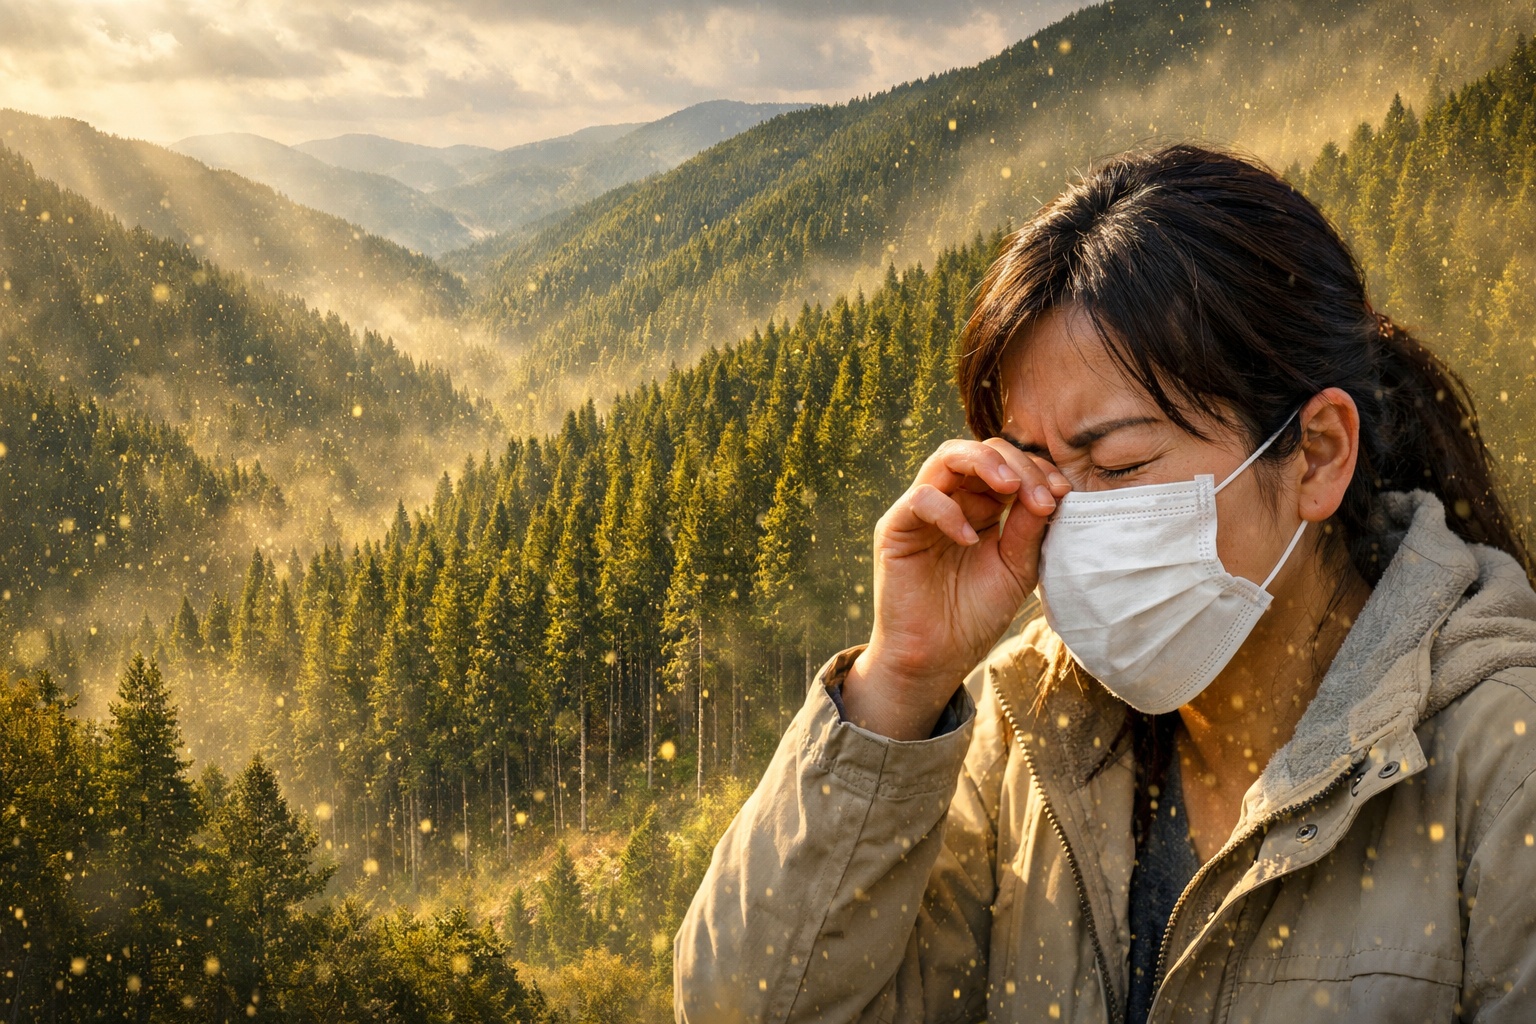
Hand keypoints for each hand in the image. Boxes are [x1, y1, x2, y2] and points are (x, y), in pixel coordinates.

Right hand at [840, 438, 1070, 738]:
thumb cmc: (975, 615)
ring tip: (1010, 488)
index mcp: (982, 507)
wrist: (936, 658)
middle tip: (1042, 494)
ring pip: (946, 457)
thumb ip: (1030, 529)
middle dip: (1018, 465)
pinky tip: (971, 539)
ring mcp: (921, 511)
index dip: (1037, 470)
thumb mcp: (1016, 569)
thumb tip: (1053, 490)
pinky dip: (949, 511)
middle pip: (980, 451)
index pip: (1007, 465)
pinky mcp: (895, 528)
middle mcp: (951, 500)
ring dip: (984, 464)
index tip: (1063, 493)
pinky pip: (921, 498)